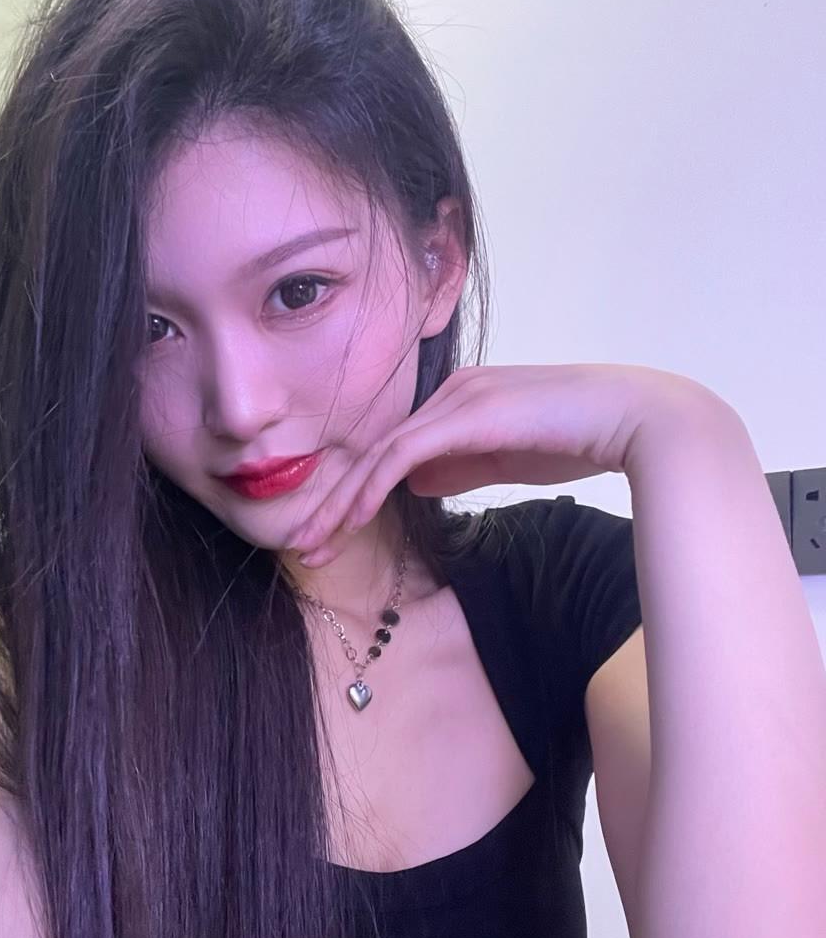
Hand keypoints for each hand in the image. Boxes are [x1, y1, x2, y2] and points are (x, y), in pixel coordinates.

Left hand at [286, 362, 723, 565]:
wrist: (635, 419)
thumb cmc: (581, 439)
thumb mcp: (508, 459)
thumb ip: (460, 467)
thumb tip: (415, 483)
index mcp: (459, 400)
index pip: (392, 449)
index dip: (355, 492)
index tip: (331, 535)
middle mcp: (449, 393)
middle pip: (373, 451)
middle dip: (333, 502)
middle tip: (302, 545)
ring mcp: (455, 399)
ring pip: (377, 455)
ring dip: (340, 503)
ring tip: (311, 544)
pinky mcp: (465, 414)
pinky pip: (400, 456)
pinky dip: (370, 489)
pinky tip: (350, 521)